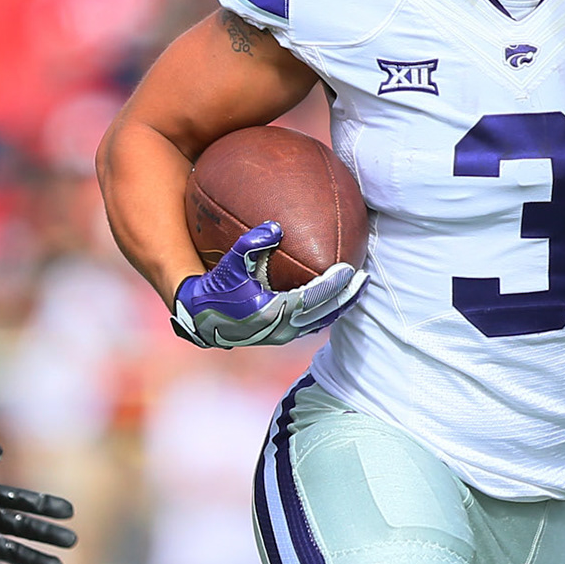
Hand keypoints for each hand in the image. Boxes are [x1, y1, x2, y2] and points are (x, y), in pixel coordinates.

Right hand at [172, 223, 363, 348]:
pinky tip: (337, 299)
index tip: (348, 270)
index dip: (332, 286)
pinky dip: (327, 312)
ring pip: (320, 322)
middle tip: (363, 278)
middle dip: (345, 297)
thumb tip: (275, 226)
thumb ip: (250, 244)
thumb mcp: (229, 263)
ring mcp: (282, 335)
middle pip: (322, 314)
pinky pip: (311, 325)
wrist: (202, 318)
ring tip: (357, 288)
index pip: (310, 299)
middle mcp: (279, 328)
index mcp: (269, 311)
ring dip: (340, 306)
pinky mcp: (281, 336)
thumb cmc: (216, 288)